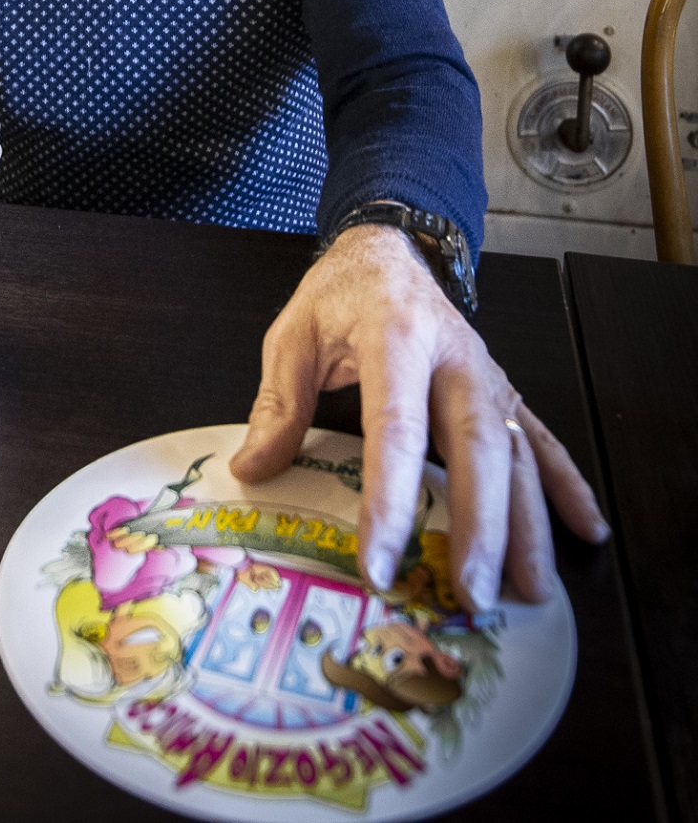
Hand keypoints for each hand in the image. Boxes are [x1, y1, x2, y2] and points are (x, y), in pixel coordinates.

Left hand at [229, 223, 609, 611]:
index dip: (390, 499)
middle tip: (472, 592)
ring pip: (516, 453)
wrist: (390, 248)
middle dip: (479, 525)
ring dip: (526, 523)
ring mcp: (487, 374)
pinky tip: (588, 531)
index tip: (380, 560)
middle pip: (475, 446)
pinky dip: (566, 487)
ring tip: (528, 589)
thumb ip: (278, 402)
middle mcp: (453, 357)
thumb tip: (253, 468)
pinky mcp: (503, 388)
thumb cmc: (340, 295)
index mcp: (394, 336)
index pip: (396, 428)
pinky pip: (541, 440)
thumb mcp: (293, 334)